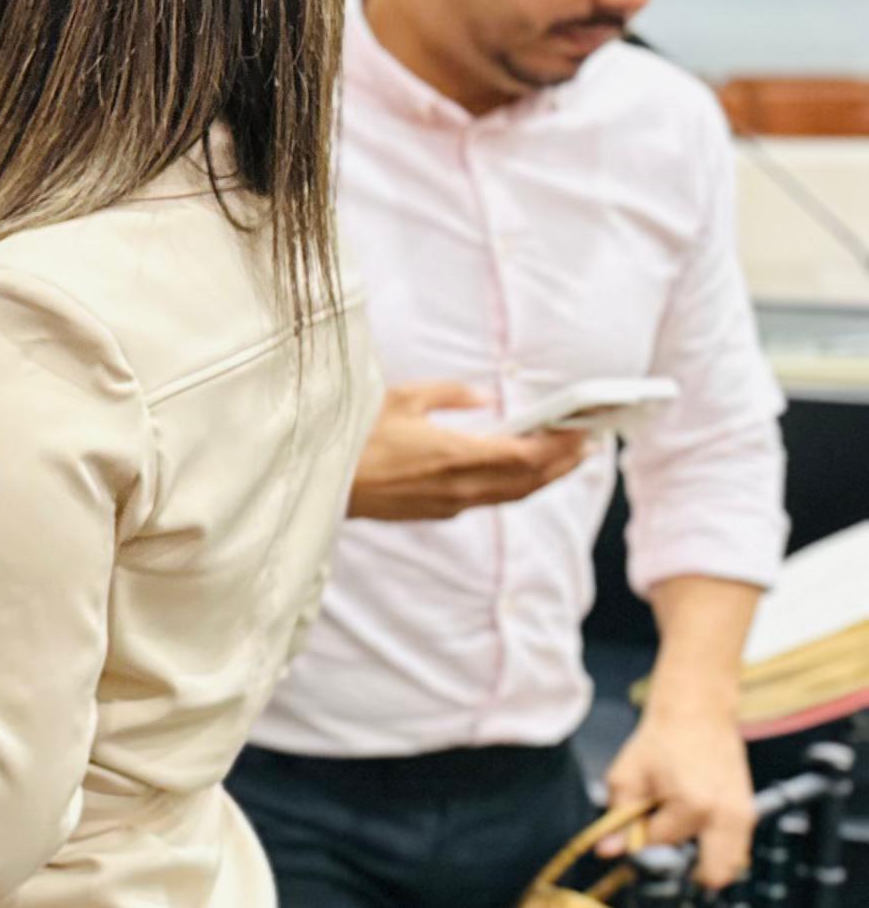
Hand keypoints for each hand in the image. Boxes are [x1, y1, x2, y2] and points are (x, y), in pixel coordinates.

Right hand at [348, 381, 590, 522]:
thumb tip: (485, 397)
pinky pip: (489, 501)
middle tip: (590, 443)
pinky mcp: (435, 512)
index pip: (527, 455)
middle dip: (564, 463)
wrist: (318, 485)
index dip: (561, 444)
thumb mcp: (402, 398)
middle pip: (528, 480)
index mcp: (455, 455)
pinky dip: (515, 487)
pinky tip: (521, 475)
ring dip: (544, 479)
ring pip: (512, 495)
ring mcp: (448, 504)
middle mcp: (459, 486)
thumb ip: (451, 395)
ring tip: (568, 461)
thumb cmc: (354, 438)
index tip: (584, 428)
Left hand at [606, 701, 757, 892]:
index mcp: (694, 806)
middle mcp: (726, 815)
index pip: (660, 844)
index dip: (641, 838)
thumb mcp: (626, 777)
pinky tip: (696, 827)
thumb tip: (606, 853)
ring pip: (727, 866)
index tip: (636, 822)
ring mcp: (743, 816)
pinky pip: (735, 851)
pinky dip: (715, 850)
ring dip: (701, 860)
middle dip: (681, 866)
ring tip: (680, 831)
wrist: (699, 714)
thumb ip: (617, 819)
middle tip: (663, 844)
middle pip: (711, 873)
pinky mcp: (748, 814)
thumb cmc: (660, 742)